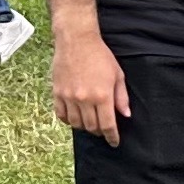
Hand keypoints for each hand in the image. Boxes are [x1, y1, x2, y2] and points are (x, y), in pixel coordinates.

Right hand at [53, 28, 132, 143]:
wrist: (76, 41)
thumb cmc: (100, 56)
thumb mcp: (117, 74)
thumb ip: (121, 97)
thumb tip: (125, 114)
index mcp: (102, 95)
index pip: (108, 125)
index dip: (112, 137)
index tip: (114, 142)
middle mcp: (85, 99)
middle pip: (92, 127)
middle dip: (99, 132)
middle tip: (103, 129)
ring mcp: (69, 97)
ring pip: (76, 124)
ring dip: (84, 127)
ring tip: (90, 122)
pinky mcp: (58, 93)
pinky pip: (62, 115)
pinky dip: (69, 120)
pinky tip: (75, 117)